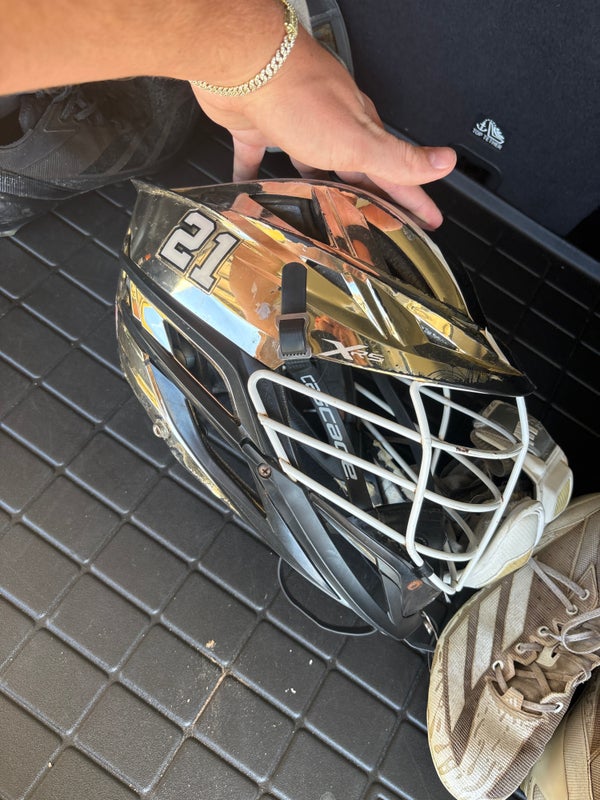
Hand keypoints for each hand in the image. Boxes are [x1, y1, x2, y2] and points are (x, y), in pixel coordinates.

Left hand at [192, 27, 455, 228]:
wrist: (244, 65)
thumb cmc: (300, 95)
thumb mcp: (358, 139)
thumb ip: (398, 158)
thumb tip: (445, 162)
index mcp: (359, 132)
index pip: (395, 172)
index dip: (413, 198)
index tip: (428, 220)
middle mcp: (330, 129)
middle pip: (355, 174)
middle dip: (369, 201)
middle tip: (379, 229)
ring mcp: (294, 128)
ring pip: (310, 168)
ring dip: (317, 193)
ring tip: (321, 222)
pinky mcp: (259, 129)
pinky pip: (258, 160)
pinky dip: (256, 180)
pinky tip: (254, 196)